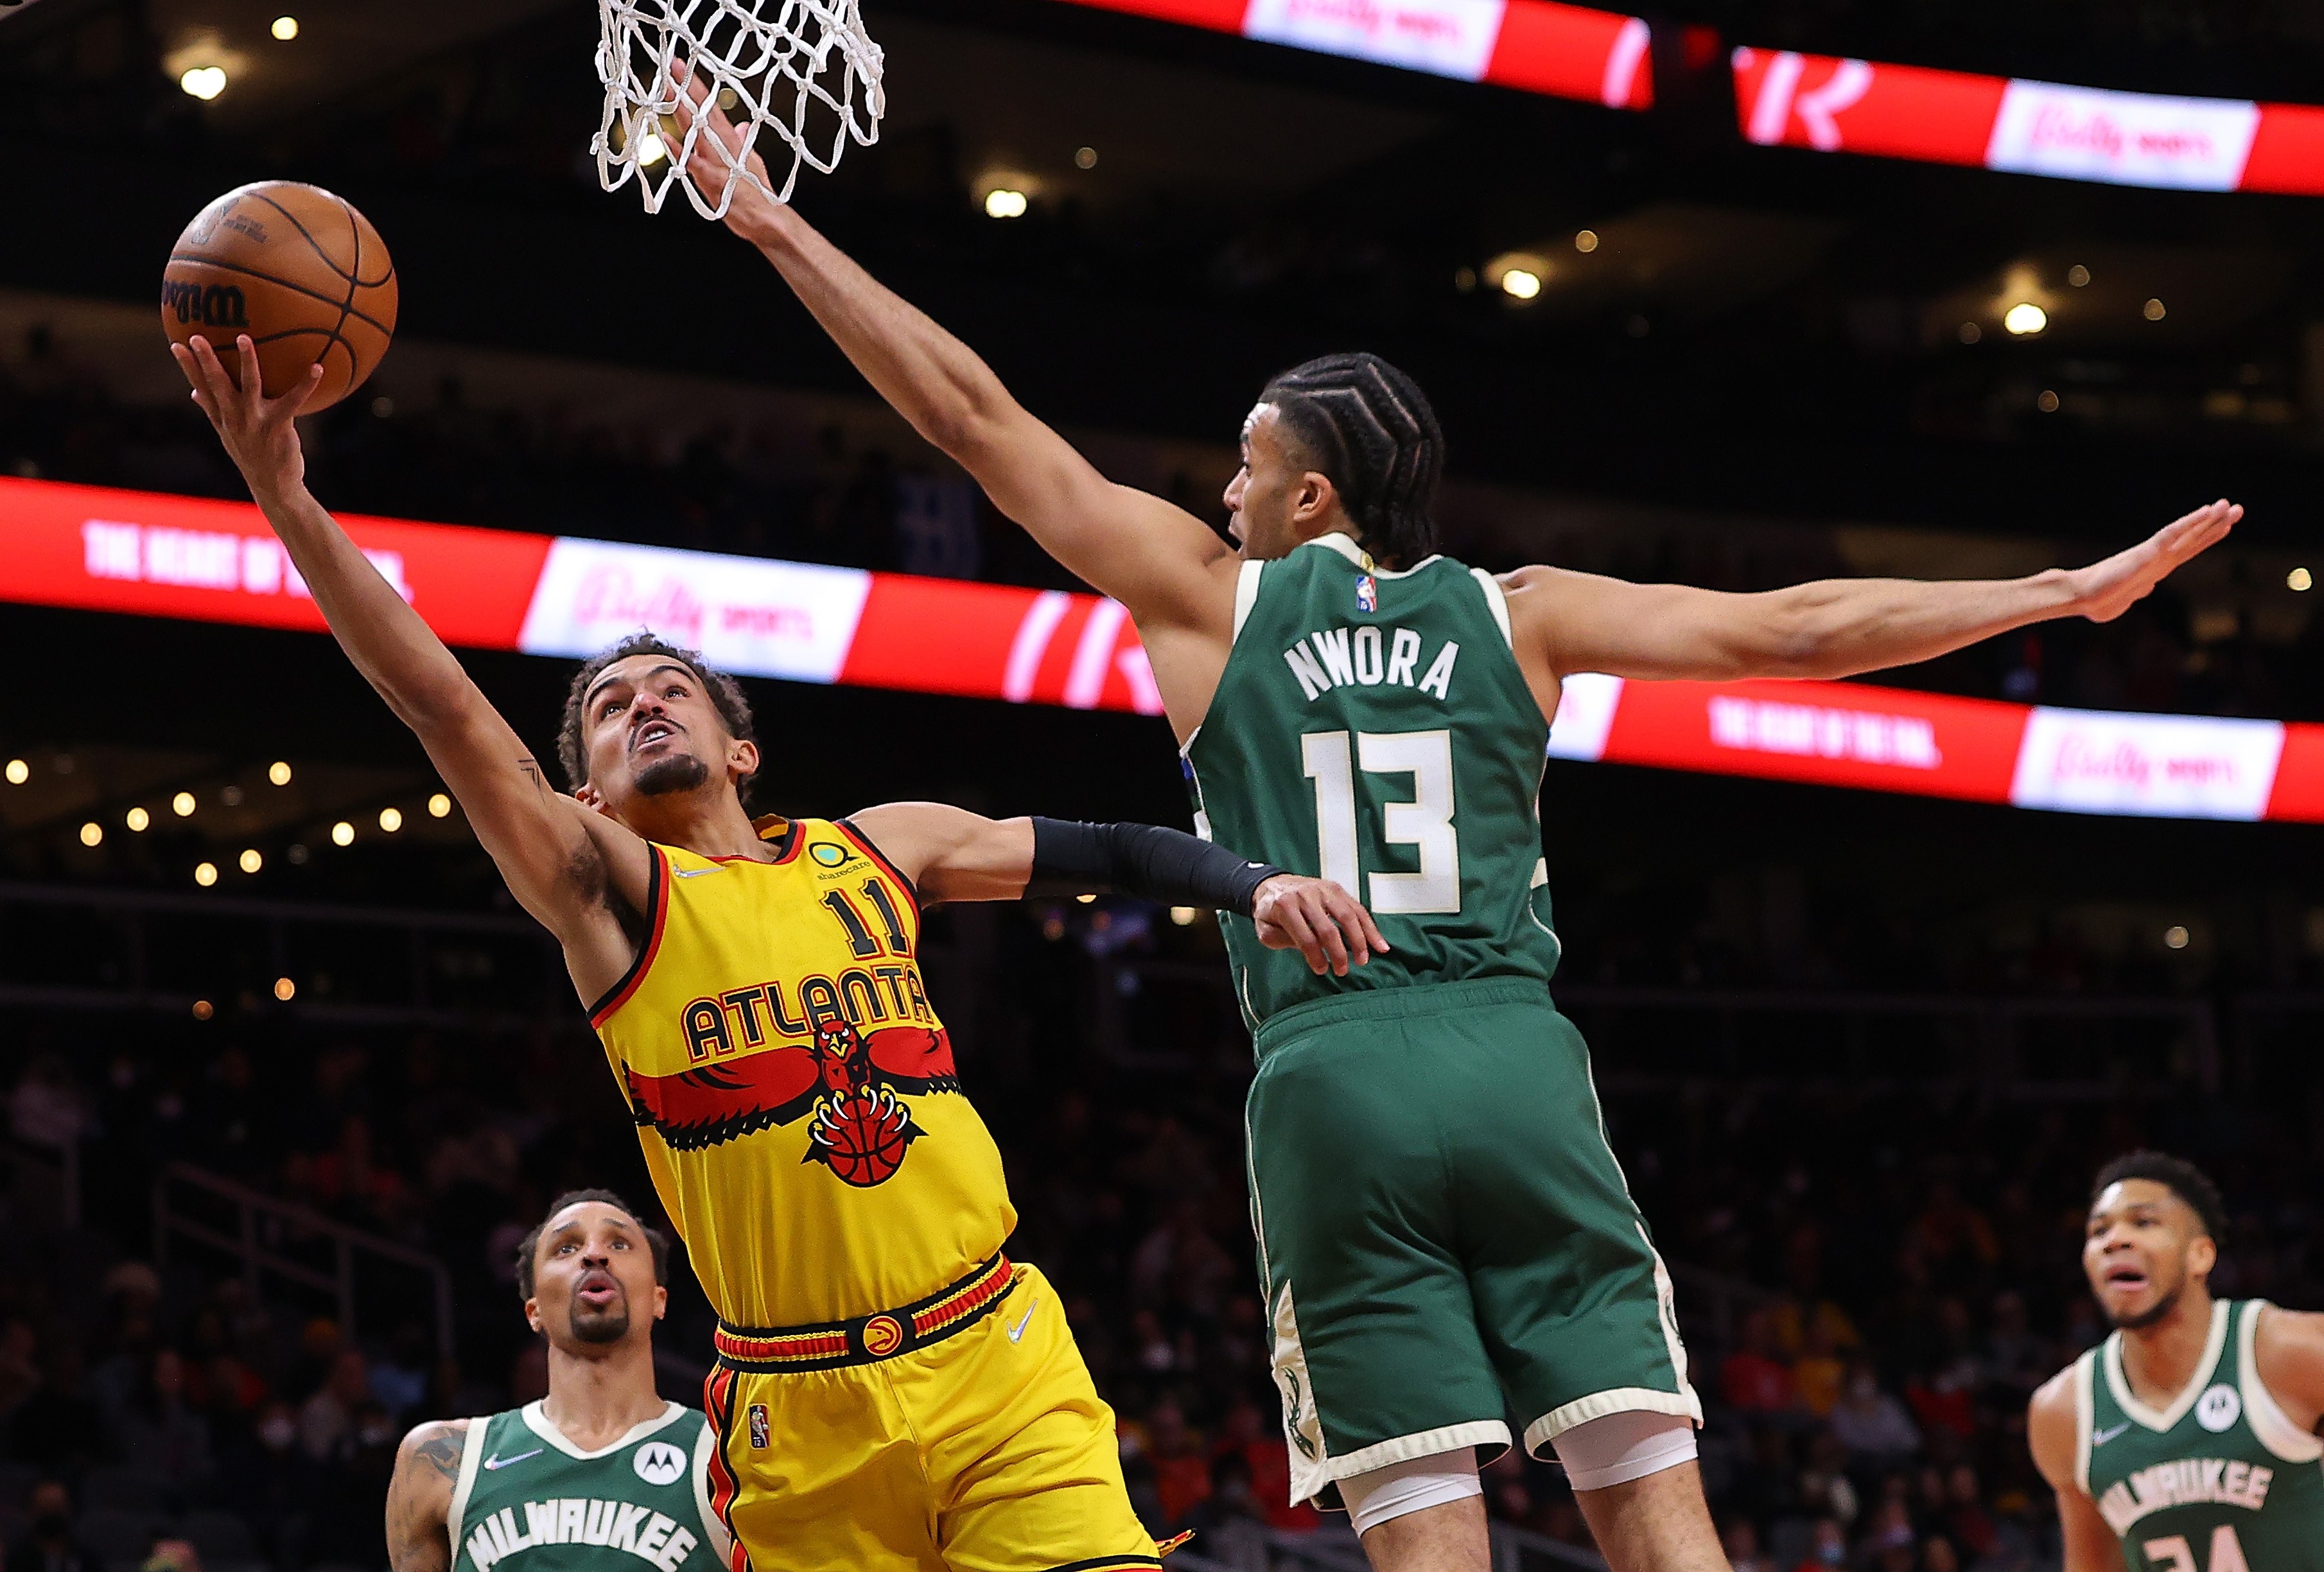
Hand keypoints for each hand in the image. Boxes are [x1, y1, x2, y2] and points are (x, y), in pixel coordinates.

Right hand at [172, 334, 319, 501]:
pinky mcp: (279, 426)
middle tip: (196, 336)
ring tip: (244, 338)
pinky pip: (294, 400)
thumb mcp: (228, 435)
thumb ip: (213, 411)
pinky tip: (317, 367)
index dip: (187, 367)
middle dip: (206, 359)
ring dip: (246, 360)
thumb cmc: (252, 457)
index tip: (175, 344)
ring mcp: (255, 422)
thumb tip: (193, 393)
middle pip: (216, 383)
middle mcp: (234, 418)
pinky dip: (306, 384)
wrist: (274, 487)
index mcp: (222, 418)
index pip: (200, 388)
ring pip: (249, 385)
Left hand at [662, 64, 786, 245]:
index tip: (680, 67)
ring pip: (697, 130)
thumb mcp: (752, 163)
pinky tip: (667, 138)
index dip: (695, 87)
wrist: (767, 221)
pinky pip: (694, 163)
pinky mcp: (714, 182)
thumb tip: (739, 126)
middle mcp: (724, 147)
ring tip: (667, 89)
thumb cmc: (758, 194)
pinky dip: (680, 151)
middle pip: (702, 112)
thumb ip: (742, 142)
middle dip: (685, 88)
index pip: (711, 107)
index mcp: (731, 141)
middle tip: (670, 66)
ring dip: (681, 109)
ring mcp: (718, 162)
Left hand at [1252, 876, 1390, 976]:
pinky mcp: (1336, 889)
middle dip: (1338, 953)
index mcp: (1285, 906)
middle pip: (1328, 929)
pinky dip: (1370, 927)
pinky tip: (1379, 944)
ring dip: (1359, 941)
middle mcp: (1306, 895)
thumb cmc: (1269, 911)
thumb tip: (1310, 951)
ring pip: (1348, 916)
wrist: (1272, 883)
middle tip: (1342, 971)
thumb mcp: (1264, 929)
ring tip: (1363, 960)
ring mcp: (1323, 890)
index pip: (1305, 937)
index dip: (1315, 957)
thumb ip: (1282, 941)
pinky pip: (1356, 908)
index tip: (1321, 970)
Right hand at [2064, 500, 2239, 622]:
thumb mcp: (2126, 598)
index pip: (2187, 550)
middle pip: (2194, 539)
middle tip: (2238, 509)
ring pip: (2188, 533)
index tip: (2225, 525)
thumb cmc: (2096, 600)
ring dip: (2210, 519)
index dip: (2206, 538)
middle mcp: (2159, 559)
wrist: (2080, 596)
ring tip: (2230, 505)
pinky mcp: (2148, 552)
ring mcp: (2154, 554)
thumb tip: (2148, 587)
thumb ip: (2139, 591)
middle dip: (2217, 524)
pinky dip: (2192, 522)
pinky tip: (2209, 511)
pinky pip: (2174, 533)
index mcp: (2156, 569)